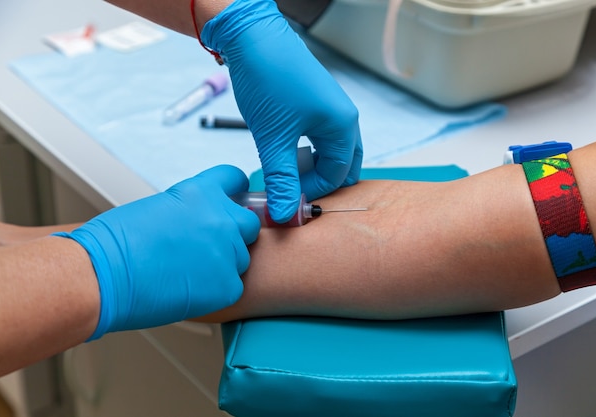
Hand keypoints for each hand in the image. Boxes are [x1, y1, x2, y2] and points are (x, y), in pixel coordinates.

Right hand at [54, 165, 259, 339]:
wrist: (100, 275)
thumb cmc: (115, 243)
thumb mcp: (159, 207)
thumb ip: (190, 210)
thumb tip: (201, 221)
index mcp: (201, 192)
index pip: (235, 180)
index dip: (234, 192)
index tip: (233, 200)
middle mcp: (221, 218)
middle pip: (248, 223)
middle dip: (233, 233)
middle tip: (206, 247)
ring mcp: (227, 253)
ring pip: (240, 258)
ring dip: (222, 264)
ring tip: (188, 272)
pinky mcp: (227, 286)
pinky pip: (233, 286)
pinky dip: (216, 291)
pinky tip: (189, 290)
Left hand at [201, 0, 362, 222]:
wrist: (252, 36)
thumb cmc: (267, 80)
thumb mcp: (273, 139)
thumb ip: (281, 180)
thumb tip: (285, 213)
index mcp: (342, 125)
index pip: (338, 175)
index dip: (313, 192)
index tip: (288, 200)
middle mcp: (344, 116)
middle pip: (343, 164)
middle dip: (320, 181)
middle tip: (293, 191)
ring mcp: (332, 107)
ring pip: (332, 150)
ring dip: (312, 166)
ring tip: (285, 171)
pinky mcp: (317, 101)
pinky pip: (321, 135)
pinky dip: (307, 150)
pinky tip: (285, 150)